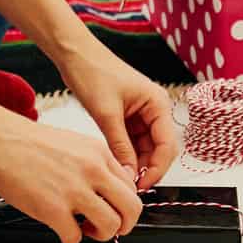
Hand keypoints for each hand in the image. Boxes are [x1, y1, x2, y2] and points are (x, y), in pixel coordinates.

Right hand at [0, 110, 142, 242]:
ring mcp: (74, 190)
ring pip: (111, 227)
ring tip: (83, 228)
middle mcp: (92, 170)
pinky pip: (75, 237)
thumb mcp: (73, 143)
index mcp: (99, 153)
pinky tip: (59, 228)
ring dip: (99, 234)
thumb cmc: (25, 141)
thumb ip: (94, 164)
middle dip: (124, 225)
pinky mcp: (53, 209)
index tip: (114, 210)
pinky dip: (69, 239)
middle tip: (109, 227)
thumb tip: (105, 190)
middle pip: (131, 209)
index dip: (124, 204)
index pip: (131, 187)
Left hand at [58, 41, 179, 190]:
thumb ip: (120, 146)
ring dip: (135, 164)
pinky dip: (125, 156)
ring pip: (144, 149)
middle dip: (147, 168)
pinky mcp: (126, 119)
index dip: (157, 168)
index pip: (167, 144)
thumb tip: (129, 174)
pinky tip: (115, 166)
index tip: (142, 185)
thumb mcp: (107, 114)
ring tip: (120, 178)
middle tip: (130, 186)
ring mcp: (141, 115)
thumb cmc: (93, 72)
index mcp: (158, 104)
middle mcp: (154, 110)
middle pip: (159, 149)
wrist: (74, 56)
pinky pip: (131, 143)